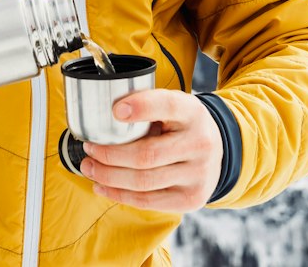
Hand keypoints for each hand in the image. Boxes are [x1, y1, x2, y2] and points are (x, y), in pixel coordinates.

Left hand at [78, 90, 222, 211]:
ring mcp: (198, 174)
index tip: (115, 110)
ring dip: (109, 176)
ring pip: (143, 181)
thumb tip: (104, 116)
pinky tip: (103, 186)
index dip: (141, 107)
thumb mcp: (174, 107)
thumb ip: (148, 107)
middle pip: (146, 154)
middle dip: (110, 154)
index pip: (168, 105)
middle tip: (89, 148)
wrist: (218, 151)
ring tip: (90, 168)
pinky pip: (147, 201)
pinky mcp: (191, 199)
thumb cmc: (183, 126)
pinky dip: (119, 194)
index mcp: (193, 112)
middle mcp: (200, 143)